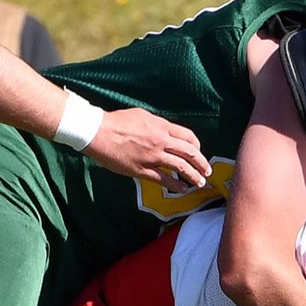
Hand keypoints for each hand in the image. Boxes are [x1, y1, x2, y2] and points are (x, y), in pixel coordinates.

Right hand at [83, 107, 210, 191]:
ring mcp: (152, 157)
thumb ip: (157, 124)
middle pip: (189, 152)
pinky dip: (175, 185)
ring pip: (180, 167)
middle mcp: (161, 141)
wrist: (98, 131)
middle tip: (207, 170)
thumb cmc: (117, 121)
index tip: (199, 152)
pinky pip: (163, 180)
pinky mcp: (141, 170)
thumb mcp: (142, 115)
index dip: (197, 146)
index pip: (188, 137)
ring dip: (193, 176)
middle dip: (202, 163)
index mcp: (161, 126)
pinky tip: (182, 189)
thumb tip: (165, 131)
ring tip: (200, 182)